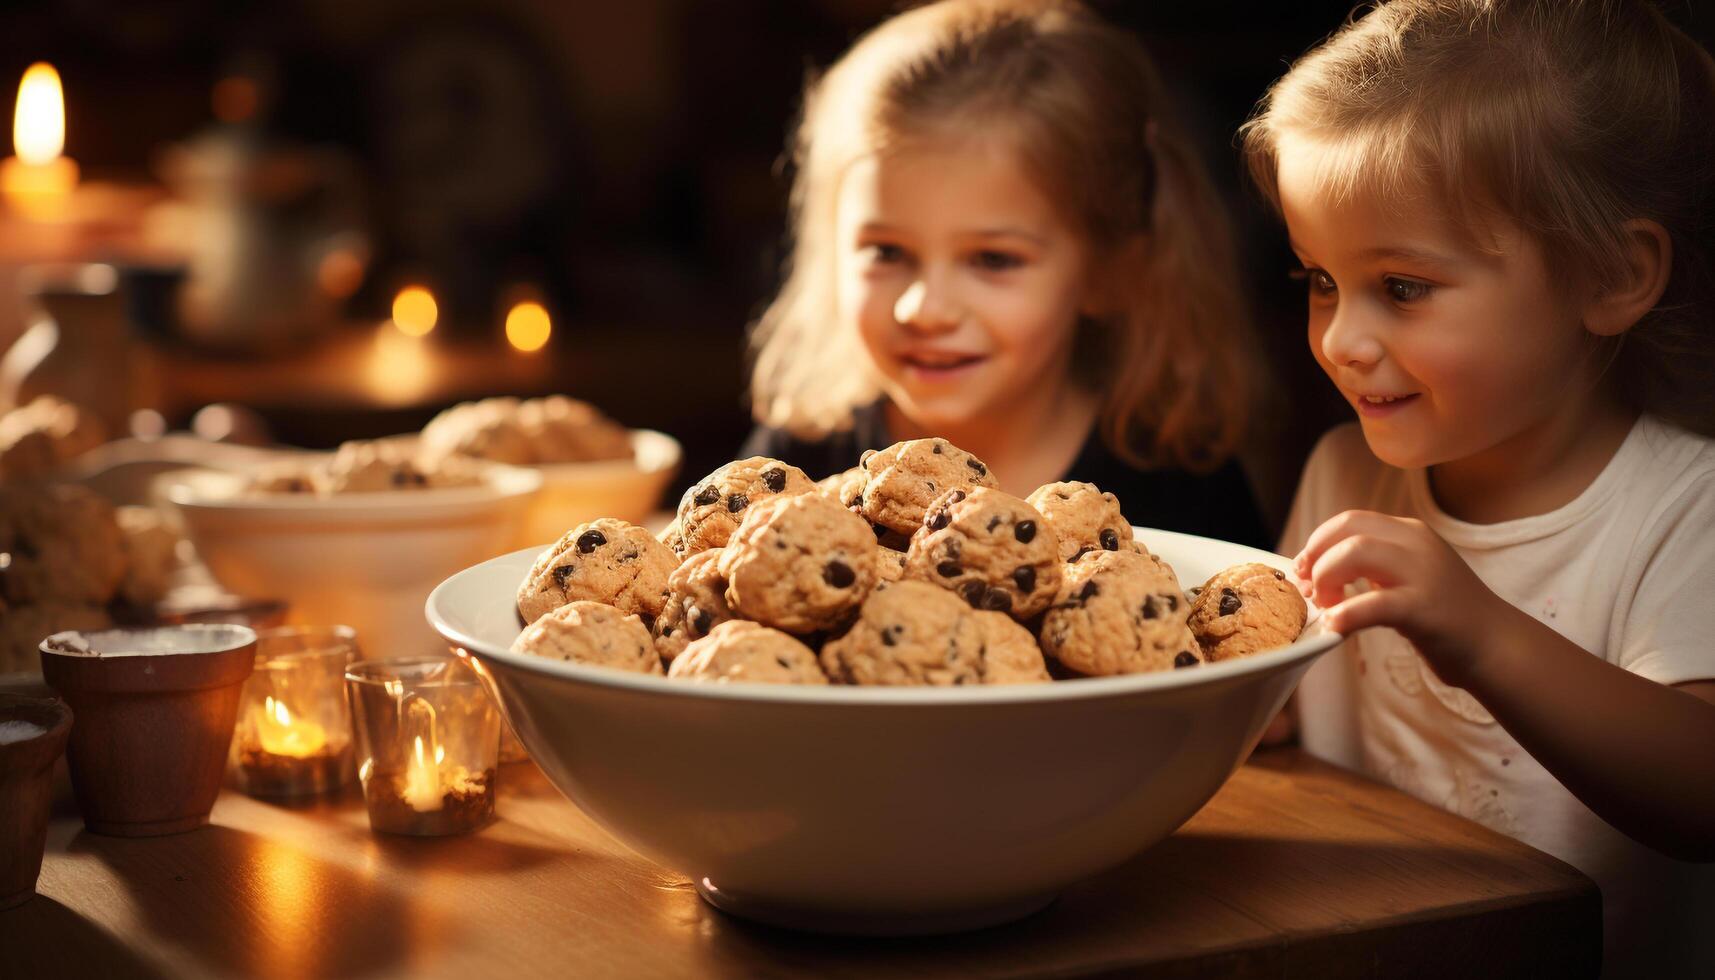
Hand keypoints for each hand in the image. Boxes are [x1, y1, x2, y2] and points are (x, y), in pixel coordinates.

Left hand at [1293, 510, 1506, 688]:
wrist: (1498, 647)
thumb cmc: (1446, 618)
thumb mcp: (1410, 576)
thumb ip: (1375, 567)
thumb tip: (1319, 572)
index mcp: (1410, 534)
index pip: (1350, 521)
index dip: (1318, 542)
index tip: (1304, 570)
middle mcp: (1417, 545)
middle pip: (1348, 530)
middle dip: (1316, 556)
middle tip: (1309, 589)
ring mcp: (1423, 574)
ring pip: (1355, 553)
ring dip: (1326, 579)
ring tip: (1327, 606)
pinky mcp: (1424, 608)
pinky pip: (1373, 604)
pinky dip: (1346, 615)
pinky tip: (1336, 628)